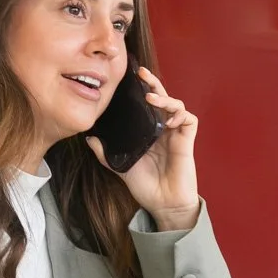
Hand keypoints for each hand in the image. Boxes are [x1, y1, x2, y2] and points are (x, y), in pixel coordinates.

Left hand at [86, 66, 199, 231]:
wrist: (163, 204)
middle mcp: (163, 129)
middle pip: (162, 98)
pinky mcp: (187, 141)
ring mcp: (176, 134)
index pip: (146, 104)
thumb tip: (88, 139)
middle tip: (141, 73)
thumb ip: (105, 153)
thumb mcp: (120, 166)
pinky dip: (180, 114)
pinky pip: (189, 119)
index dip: (141, 89)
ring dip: (165, 98)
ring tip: (151, 98)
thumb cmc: (145, 186)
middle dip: (153, 83)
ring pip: (176, 105)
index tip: (130, 78)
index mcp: (148, 131)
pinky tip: (168, 119)